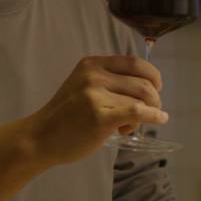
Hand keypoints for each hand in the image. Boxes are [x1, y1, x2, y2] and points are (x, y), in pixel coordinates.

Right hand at [21, 56, 166, 166]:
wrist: (41, 138)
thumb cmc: (65, 117)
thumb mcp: (82, 86)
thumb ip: (107, 82)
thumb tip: (146, 88)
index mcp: (91, 64)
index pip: (134, 62)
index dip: (153, 75)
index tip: (157, 87)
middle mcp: (94, 75)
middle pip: (143, 82)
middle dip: (155, 98)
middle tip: (152, 111)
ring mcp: (96, 95)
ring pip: (142, 99)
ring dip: (147, 112)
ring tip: (130, 125)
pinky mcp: (100, 116)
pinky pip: (138, 112)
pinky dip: (154, 116)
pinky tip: (159, 120)